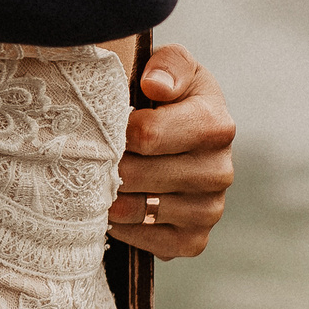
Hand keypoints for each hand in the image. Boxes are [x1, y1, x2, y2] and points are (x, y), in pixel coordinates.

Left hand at [104, 43, 232, 260]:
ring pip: (141, 210)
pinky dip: (126, 229)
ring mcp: (211, 209)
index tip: (100, 123)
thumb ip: (167, 65)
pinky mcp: (195, 240)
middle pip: (138, 175)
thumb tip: (155, 85)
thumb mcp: (170, 66)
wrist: (176, 133)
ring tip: (97, 179)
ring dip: (111, 198)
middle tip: (87, 155)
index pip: (149, 135)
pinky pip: (152, 243)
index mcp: (216, 123)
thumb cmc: (165, 94)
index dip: (115, 130)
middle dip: (107, 165)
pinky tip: (115, 207)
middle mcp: (221, 170)